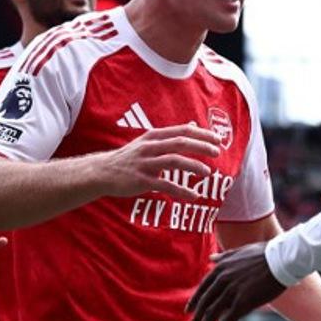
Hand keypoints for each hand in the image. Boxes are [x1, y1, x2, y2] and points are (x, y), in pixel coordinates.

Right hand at [99, 124, 221, 199]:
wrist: (102, 172)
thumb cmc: (130, 157)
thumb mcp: (149, 141)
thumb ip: (171, 135)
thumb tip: (193, 125)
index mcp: (154, 136)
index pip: (182, 131)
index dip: (201, 134)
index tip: (218, 139)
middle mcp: (150, 147)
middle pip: (180, 143)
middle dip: (200, 146)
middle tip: (217, 152)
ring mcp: (145, 163)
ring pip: (173, 161)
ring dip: (192, 165)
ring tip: (208, 172)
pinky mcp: (141, 180)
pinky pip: (164, 185)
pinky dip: (181, 190)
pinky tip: (194, 196)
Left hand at [187, 242, 285, 320]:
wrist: (281, 260)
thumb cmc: (264, 254)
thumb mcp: (240, 252)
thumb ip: (223, 257)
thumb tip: (211, 258)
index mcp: (220, 268)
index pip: (202, 289)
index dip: (194, 301)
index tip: (189, 311)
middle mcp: (222, 280)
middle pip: (204, 304)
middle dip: (196, 320)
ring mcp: (231, 292)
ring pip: (211, 315)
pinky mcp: (242, 303)